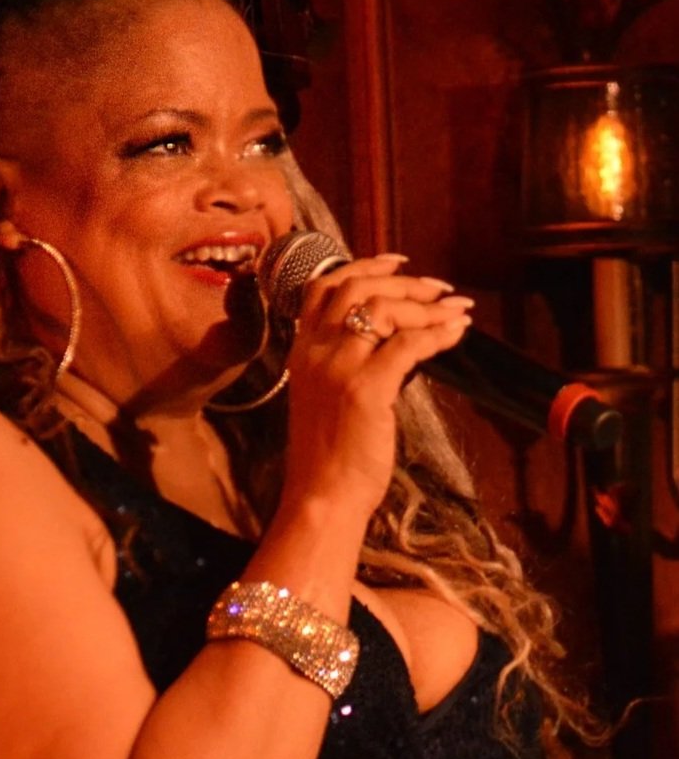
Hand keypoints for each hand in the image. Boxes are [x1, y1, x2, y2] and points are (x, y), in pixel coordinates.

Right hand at [279, 255, 471, 521]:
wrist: (321, 495)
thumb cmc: (329, 454)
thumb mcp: (324, 396)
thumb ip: (343, 362)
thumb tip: (392, 338)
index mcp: (301, 351)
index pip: (323, 289)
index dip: (363, 266)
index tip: (398, 262)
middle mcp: (315, 351)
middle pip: (356, 288)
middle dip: (404, 282)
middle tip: (439, 289)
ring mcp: (338, 367)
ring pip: (384, 309)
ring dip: (427, 305)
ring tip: (456, 310)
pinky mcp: (366, 388)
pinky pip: (409, 344)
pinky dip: (438, 333)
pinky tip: (457, 333)